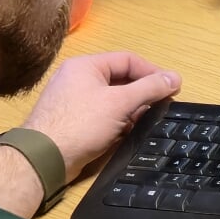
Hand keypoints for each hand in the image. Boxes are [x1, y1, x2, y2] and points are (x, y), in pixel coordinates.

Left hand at [20, 51, 179, 181]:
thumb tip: (175, 78)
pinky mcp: (75, 122)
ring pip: (113, 99)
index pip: (128, 60)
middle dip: (143, 93)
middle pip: (121, 79)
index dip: (153, 72)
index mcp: (86, 66)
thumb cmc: (81, 124)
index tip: (172, 88)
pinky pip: (104, 115)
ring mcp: (75, 101)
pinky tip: (128, 133)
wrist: (44, 158)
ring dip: (132, 109)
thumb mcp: (120, 103)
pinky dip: (119, 121)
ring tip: (146, 121)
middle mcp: (79, 79)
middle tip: (162, 106)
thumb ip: (149, 88)